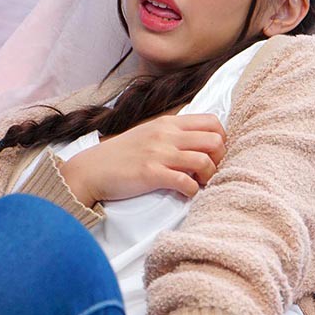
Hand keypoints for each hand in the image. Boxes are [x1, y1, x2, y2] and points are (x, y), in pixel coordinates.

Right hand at [59, 114, 226, 205]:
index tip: (214, 154)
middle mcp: (167, 135)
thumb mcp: (150, 133)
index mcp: (169, 123)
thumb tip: (200, 141)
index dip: (222, 139)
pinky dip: (192, 191)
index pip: (212, 121)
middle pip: (215, 141)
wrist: (92, 169)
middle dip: (220, 159)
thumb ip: (174, 134)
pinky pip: (185, 182)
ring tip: (200, 183)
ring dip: (209, 176)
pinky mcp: (151, 174)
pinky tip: (186, 192)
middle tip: (210, 171)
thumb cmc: (122, 155)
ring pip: (205, 161)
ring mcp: (159, 154)